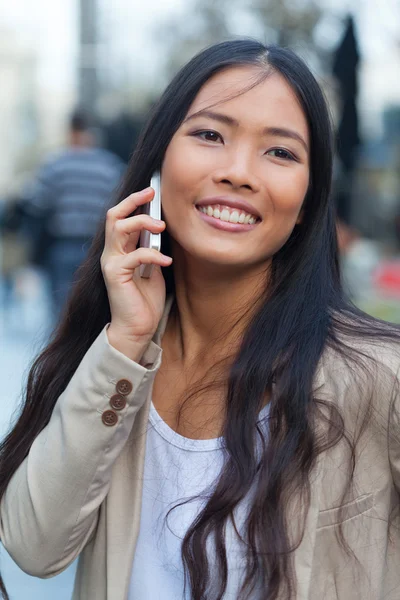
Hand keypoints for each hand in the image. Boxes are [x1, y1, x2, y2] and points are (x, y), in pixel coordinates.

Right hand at [101, 187, 171, 360]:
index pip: (120, 217)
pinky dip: (153, 256)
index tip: (152, 191)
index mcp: (120, 249)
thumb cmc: (146, 299)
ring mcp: (111, 263)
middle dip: (133, 201)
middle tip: (152, 195)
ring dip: (142, 222)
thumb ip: (152, 249)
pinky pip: (134, 256)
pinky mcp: (115, 275)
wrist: (137, 328)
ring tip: (161, 227)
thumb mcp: (153, 268)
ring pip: (119, 229)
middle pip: (113, 216)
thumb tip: (164, 228)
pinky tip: (166, 262)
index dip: (134, 201)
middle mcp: (111, 253)